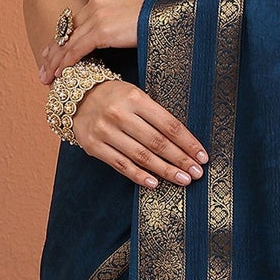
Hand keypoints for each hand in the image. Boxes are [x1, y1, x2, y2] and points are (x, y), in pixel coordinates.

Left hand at [37, 0, 147, 83]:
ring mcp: (97, 16)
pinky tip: (61, 73)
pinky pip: (78, 49)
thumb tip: (113, 36)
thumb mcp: (132, 15)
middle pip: (67, 32)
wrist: (170, 15)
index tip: (51, 54)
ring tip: (47, 77)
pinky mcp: (102, 30)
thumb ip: (116, 22)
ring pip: (69, 42)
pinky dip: (68, 62)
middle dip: (54, 53)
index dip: (61, 41)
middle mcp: (95, 4)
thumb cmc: (157, 18)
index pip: (75, 23)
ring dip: (57, 62)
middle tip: (43, 69)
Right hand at [69, 79, 207, 189]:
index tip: (202, 156)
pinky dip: (139, 176)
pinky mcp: (93, 146)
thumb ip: (156, 115)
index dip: (188, 142)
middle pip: (157, 142)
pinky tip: (154, 183)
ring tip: (182, 180)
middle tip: (196, 173)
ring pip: (141, 156)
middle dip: (180, 159)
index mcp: (135, 99)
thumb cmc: (115, 97)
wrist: (77, 97)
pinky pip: (121, 165)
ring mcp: (105, 131)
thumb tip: (184, 143)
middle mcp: (119, 114)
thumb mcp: (136, 96)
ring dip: (165, 171)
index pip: (168, 124)